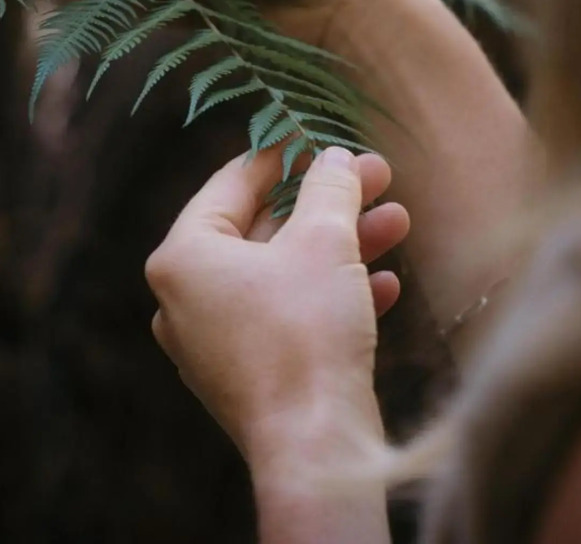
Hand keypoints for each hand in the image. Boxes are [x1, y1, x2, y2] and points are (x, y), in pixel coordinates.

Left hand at [147, 146, 408, 464]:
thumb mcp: (324, 241)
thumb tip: (334, 159)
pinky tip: (386, 285)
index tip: (320, 136)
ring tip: (398, 223)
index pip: (230, 184)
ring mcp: (214, 343)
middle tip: (377, 177)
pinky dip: (332, 295)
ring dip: (341, 247)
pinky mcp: (249, 376)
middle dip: (327, 204)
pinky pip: (288, 317)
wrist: (314, 444)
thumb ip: (329, 188)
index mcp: (183, 257)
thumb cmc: (306, 333)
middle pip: (263, 230)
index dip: (282, 155)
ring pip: (283, 274)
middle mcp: (186, 300)